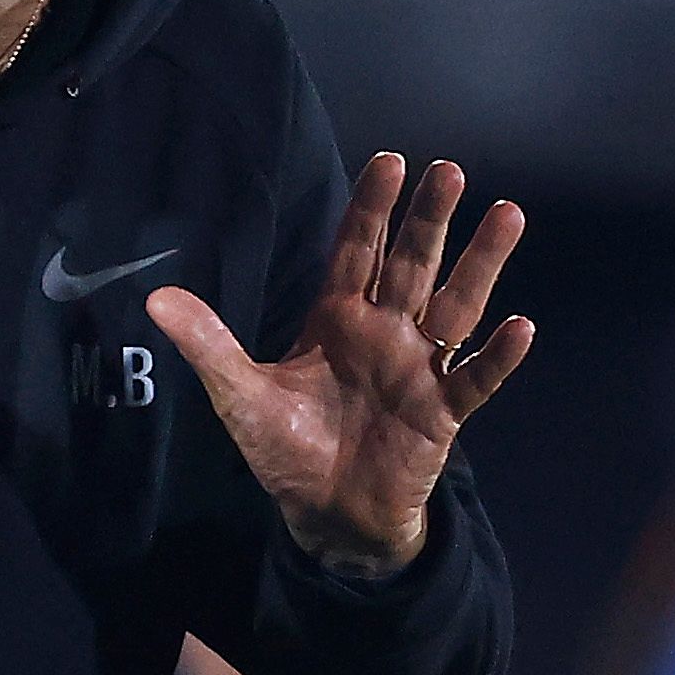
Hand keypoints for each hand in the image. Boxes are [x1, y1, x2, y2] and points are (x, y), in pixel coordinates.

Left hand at [145, 154, 533, 575]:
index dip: (372, 208)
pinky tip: (520, 326)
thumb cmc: (285, 447)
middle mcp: (385, 332)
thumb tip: (154, 299)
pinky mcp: (442, 414)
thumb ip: (207, 344)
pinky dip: (497, 357)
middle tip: (449, 169)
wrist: (326, 513)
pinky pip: (475, 380)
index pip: (357, 250)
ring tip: (507, 214)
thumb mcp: (239, 394)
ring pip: (456, 307)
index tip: (390, 160)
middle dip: (429, 220)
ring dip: (480, 265)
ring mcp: (419, 370)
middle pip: (411, 265)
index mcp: (337, 319)